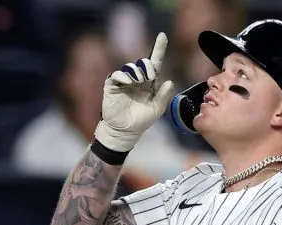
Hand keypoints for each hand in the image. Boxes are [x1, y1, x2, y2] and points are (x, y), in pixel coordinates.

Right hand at [95, 33, 176, 152]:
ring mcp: (124, 82)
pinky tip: (127, 82)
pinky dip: (123, 76)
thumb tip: (169, 82)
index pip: (155, 63)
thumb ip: (163, 95)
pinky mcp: (112, 86)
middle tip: (150, 77)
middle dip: (148, 66)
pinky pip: (117, 75)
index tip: (163, 36)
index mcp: (149, 83)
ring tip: (139, 81)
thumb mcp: (157, 109)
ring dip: (137, 72)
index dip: (159, 49)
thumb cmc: (141, 120)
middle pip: (143, 63)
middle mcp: (137, 79)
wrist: (125, 131)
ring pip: (130, 67)